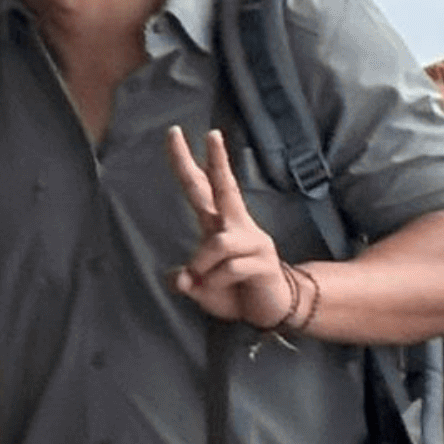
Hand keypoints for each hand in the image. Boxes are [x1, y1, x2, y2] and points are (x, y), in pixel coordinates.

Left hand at [168, 126, 298, 328]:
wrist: (269, 312)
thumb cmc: (233, 292)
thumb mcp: (199, 289)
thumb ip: (185, 281)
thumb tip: (179, 280)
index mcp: (218, 224)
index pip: (200, 186)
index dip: (186, 162)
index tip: (174, 133)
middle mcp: (237, 225)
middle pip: (224, 187)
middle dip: (218, 161)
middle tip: (212, 132)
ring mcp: (253, 241)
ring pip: (218, 242)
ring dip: (202, 267)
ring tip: (203, 283)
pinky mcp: (264, 261)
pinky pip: (230, 268)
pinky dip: (216, 284)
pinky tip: (223, 290)